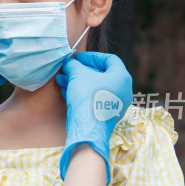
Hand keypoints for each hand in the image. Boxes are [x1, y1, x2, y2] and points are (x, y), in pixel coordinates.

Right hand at [55, 52, 131, 183]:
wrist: (88, 128)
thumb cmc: (87, 97)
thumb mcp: (78, 75)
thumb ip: (73, 65)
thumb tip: (68, 63)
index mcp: (122, 77)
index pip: (109, 59)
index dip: (92, 57)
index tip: (77, 58)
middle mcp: (123, 90)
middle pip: (101, 74)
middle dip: (82, 70)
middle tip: (68, 68)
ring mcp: (116, 104)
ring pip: (95, 88)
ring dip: (78, 82)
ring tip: (62, 79)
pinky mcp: (106, 115)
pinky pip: (94, 99)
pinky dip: (81, 93)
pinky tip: (65, 91)